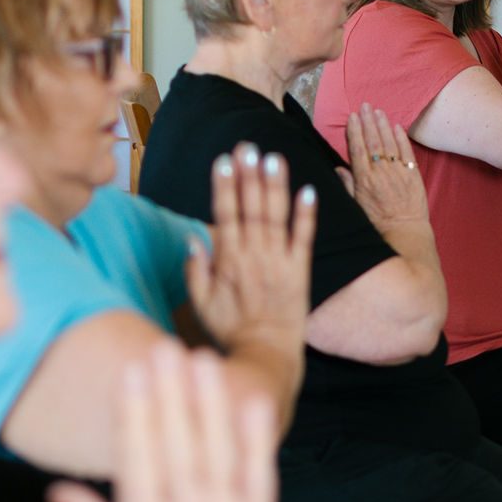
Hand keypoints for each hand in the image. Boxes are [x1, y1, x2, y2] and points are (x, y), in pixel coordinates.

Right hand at [48, 346, 281, 501]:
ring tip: (201, 360)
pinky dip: (255, 440)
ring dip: (208, 403)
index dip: (134, 414)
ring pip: (215, 453)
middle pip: (176, 447)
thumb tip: (60, 491)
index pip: (137, 461)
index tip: (130, 374)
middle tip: (164, 348)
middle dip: (169, 394)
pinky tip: (250, 402)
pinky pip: (258, 478)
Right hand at [186, 145, 315, 349]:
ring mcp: (279, 262)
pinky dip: (307, 215)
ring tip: (275, 158)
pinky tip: (309, 191)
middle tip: (248, 147)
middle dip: (249, 175)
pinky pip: (305, 238)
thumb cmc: (230, 330)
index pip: (225, 215)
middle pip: (251, 208)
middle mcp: (254, 256)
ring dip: (276, 186)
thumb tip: (192, 237)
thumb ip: (194, 270)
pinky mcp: (301, 271)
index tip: (224, 161)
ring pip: (276, 217)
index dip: (224, 186)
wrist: (266, 355)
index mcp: (228, 261)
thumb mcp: (200, 304)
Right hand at [338, 104, 430, 232]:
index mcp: (364, 180)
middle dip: (368, 122)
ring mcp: (398, 172)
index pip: (357, 149)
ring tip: (378, 111)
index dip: (354, 131)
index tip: (352, 117)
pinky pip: (407, 152)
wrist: (404, 232)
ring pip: (389, 143)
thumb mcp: (355, 206)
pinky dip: (402, 138)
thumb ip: (347, 185)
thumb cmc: (377, 223)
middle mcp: (381, 172)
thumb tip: (338, 168)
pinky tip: (397, 126)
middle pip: (373, 141)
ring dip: (383, 125)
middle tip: (364, 106)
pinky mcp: (413, 174)